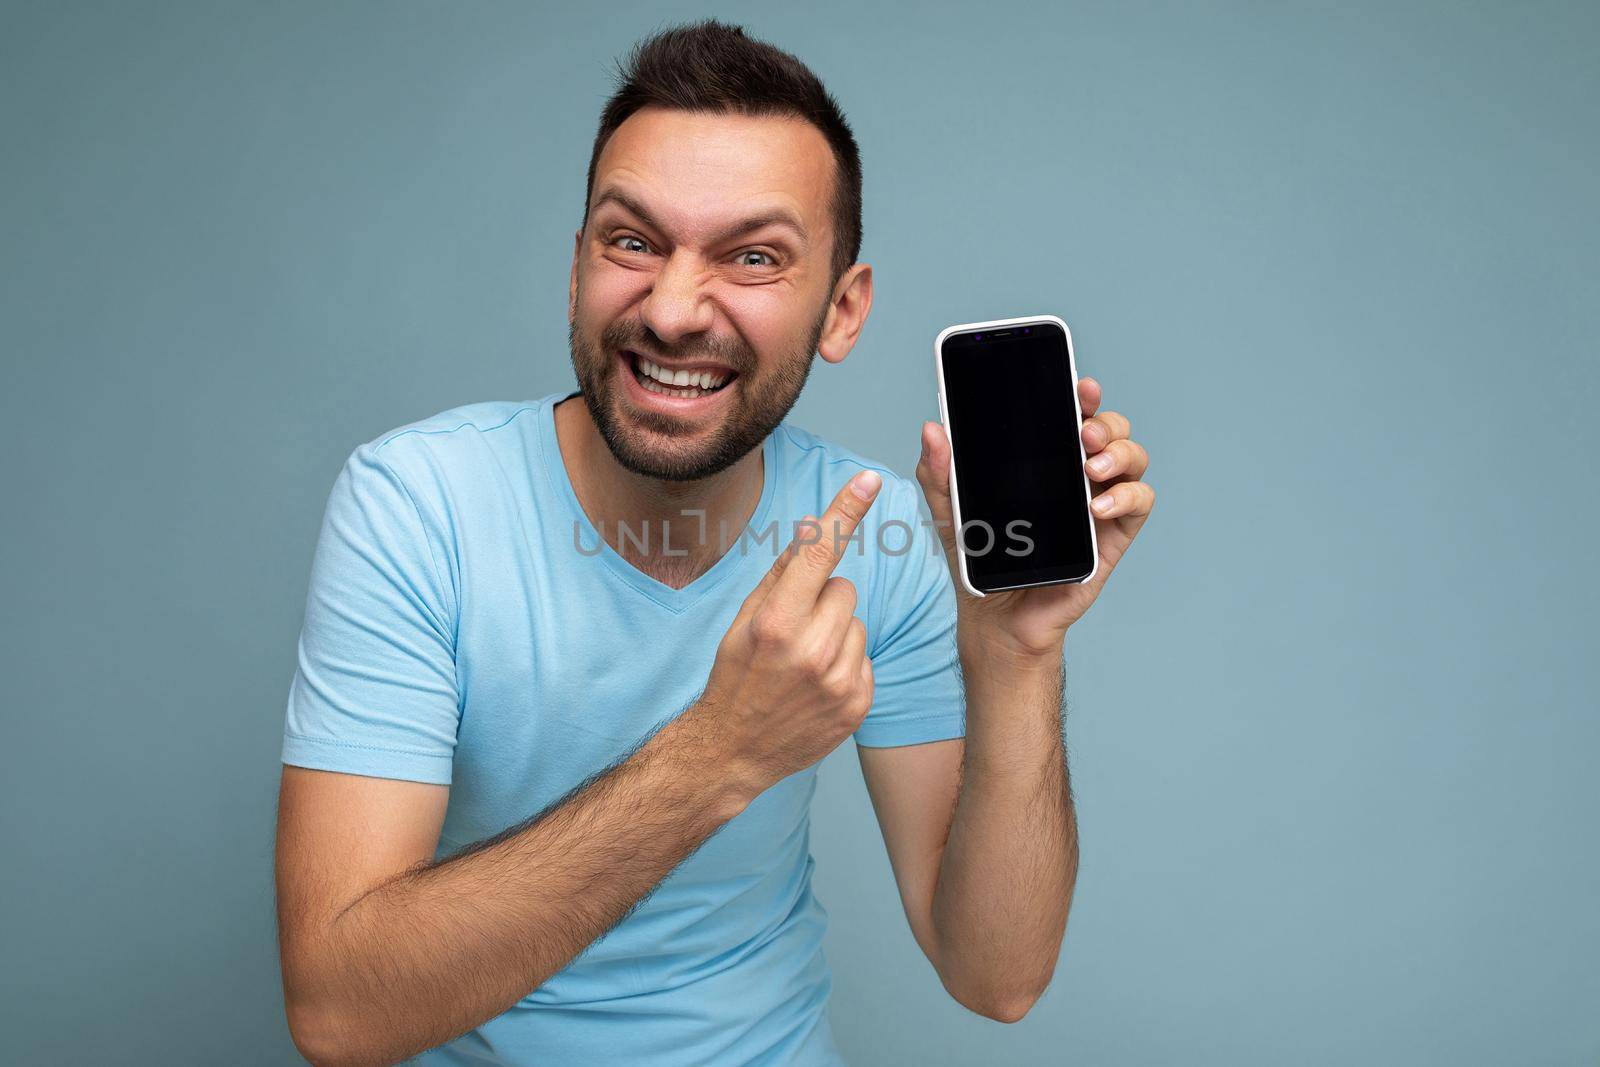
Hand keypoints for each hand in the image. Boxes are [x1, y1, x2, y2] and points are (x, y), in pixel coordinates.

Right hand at [693, 470, 882, 793]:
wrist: (732, 751)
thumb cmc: (734, 679)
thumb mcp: (742, 622)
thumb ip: (781, 575)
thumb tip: (811, 528)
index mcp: (776, 623)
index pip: (819, 554)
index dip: (844, 512)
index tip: (868, 480)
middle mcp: (810, 650)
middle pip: (844, 588)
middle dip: (823, 600)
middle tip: (794, 630)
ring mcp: (838, 681)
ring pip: (858, 622)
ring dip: (837, 632)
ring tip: (805, 662)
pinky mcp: (857, 704)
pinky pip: (867, 657)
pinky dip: (847, 664)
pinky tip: (818, 684)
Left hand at [915, 376, 1154, 662]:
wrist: (994, 616)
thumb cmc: (979, 557)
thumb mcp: (950, 510)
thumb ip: (939, 472)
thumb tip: (932, 430)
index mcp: (1045, 459)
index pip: (1070, 414)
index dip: (1081, 394)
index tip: (1078, 384)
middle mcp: (1077, 474)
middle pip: (1111, 429)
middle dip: (1104, 421)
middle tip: (1082, 432)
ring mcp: (1099, 502)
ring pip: (1133, 458)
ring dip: (1120, 453)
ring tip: (1090, 466)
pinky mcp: (1111, 536)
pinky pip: (1140, 503)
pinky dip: (1127, 496)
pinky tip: (1098, 506)